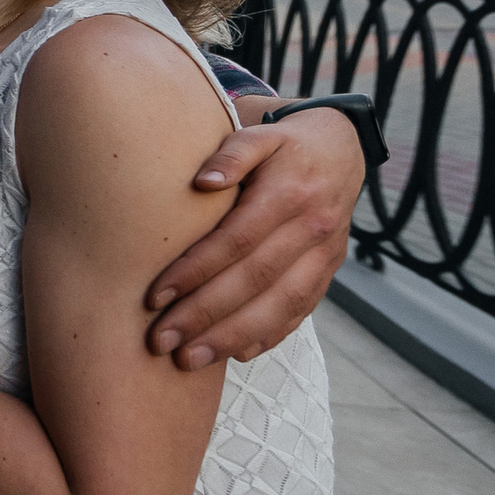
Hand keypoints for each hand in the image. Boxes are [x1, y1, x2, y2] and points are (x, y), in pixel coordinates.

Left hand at [145, 105, 358, 367]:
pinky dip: (269, 336)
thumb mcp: (258, 134)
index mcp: (290, 194)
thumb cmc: (280, 144)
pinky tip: (235, 354)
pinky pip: (301, 312)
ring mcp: (326, 256)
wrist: (340, 151)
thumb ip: (232, 154)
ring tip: (189, 360)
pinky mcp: (328, 273)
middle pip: (255, 281)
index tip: (155, 297)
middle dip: (206, 315)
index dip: (196, 271)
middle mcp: (312, 229)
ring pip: (280, 306)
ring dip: (233, 337)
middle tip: (161, 341)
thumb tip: (203, 182)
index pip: (236, 242)